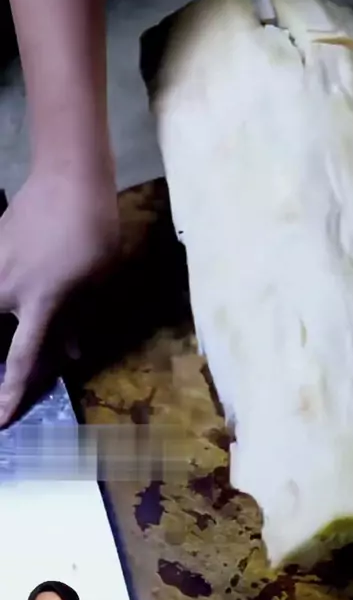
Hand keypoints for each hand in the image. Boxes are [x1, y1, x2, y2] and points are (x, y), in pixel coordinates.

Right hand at [0, 164, 118, 425]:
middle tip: (18, 348)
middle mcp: (7, 289)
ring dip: (0, 314)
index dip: (11, 392)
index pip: (21, 358)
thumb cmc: (94, 231)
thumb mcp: (96, 280)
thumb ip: (77, 320)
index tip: (0, 420)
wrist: (68, 179)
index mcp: (40, 302)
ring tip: (24, 304)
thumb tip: (71, 355)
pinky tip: (14, 283)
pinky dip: (2, 285)